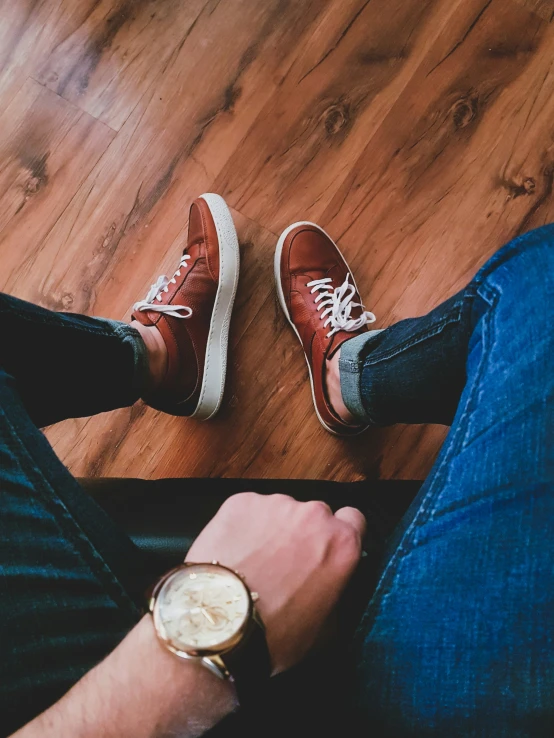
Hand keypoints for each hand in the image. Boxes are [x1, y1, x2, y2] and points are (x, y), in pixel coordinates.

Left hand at [186, 493, 365, 673]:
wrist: (219, 624)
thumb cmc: (275, 634)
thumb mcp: (327, 629)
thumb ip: (339, 592)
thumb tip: (336, 583)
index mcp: (342, 543)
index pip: (354, 520)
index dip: (341, 535)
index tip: (327, 551)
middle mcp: (314, 515)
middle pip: (316, 515)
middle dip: (305, 534)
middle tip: (286, 564)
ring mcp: (276, 504)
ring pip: (282, 511)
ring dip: (274, 529)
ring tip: (253, 561)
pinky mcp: (242, 501)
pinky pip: (250, 509)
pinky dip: (245, 525)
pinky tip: (234, 551)